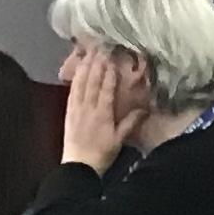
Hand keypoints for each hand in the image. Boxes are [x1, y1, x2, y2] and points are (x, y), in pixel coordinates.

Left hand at [60, 39, 150, 166]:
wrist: (79, 166)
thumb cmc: (102, 154)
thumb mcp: (119, 141)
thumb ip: (130, 123)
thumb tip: (144, 109)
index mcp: (103, 114)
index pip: (106, 88)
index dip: (109, 72)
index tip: (112, 59)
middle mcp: (89, 107)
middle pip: (93, 81)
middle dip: (97, 63)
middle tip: (100, 48)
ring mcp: (77, 107)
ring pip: (81, 82)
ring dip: (85, 66)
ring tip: (89, 52)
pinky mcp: (69, 110)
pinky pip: (72, 90)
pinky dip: (76, 77)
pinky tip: (78, 69)